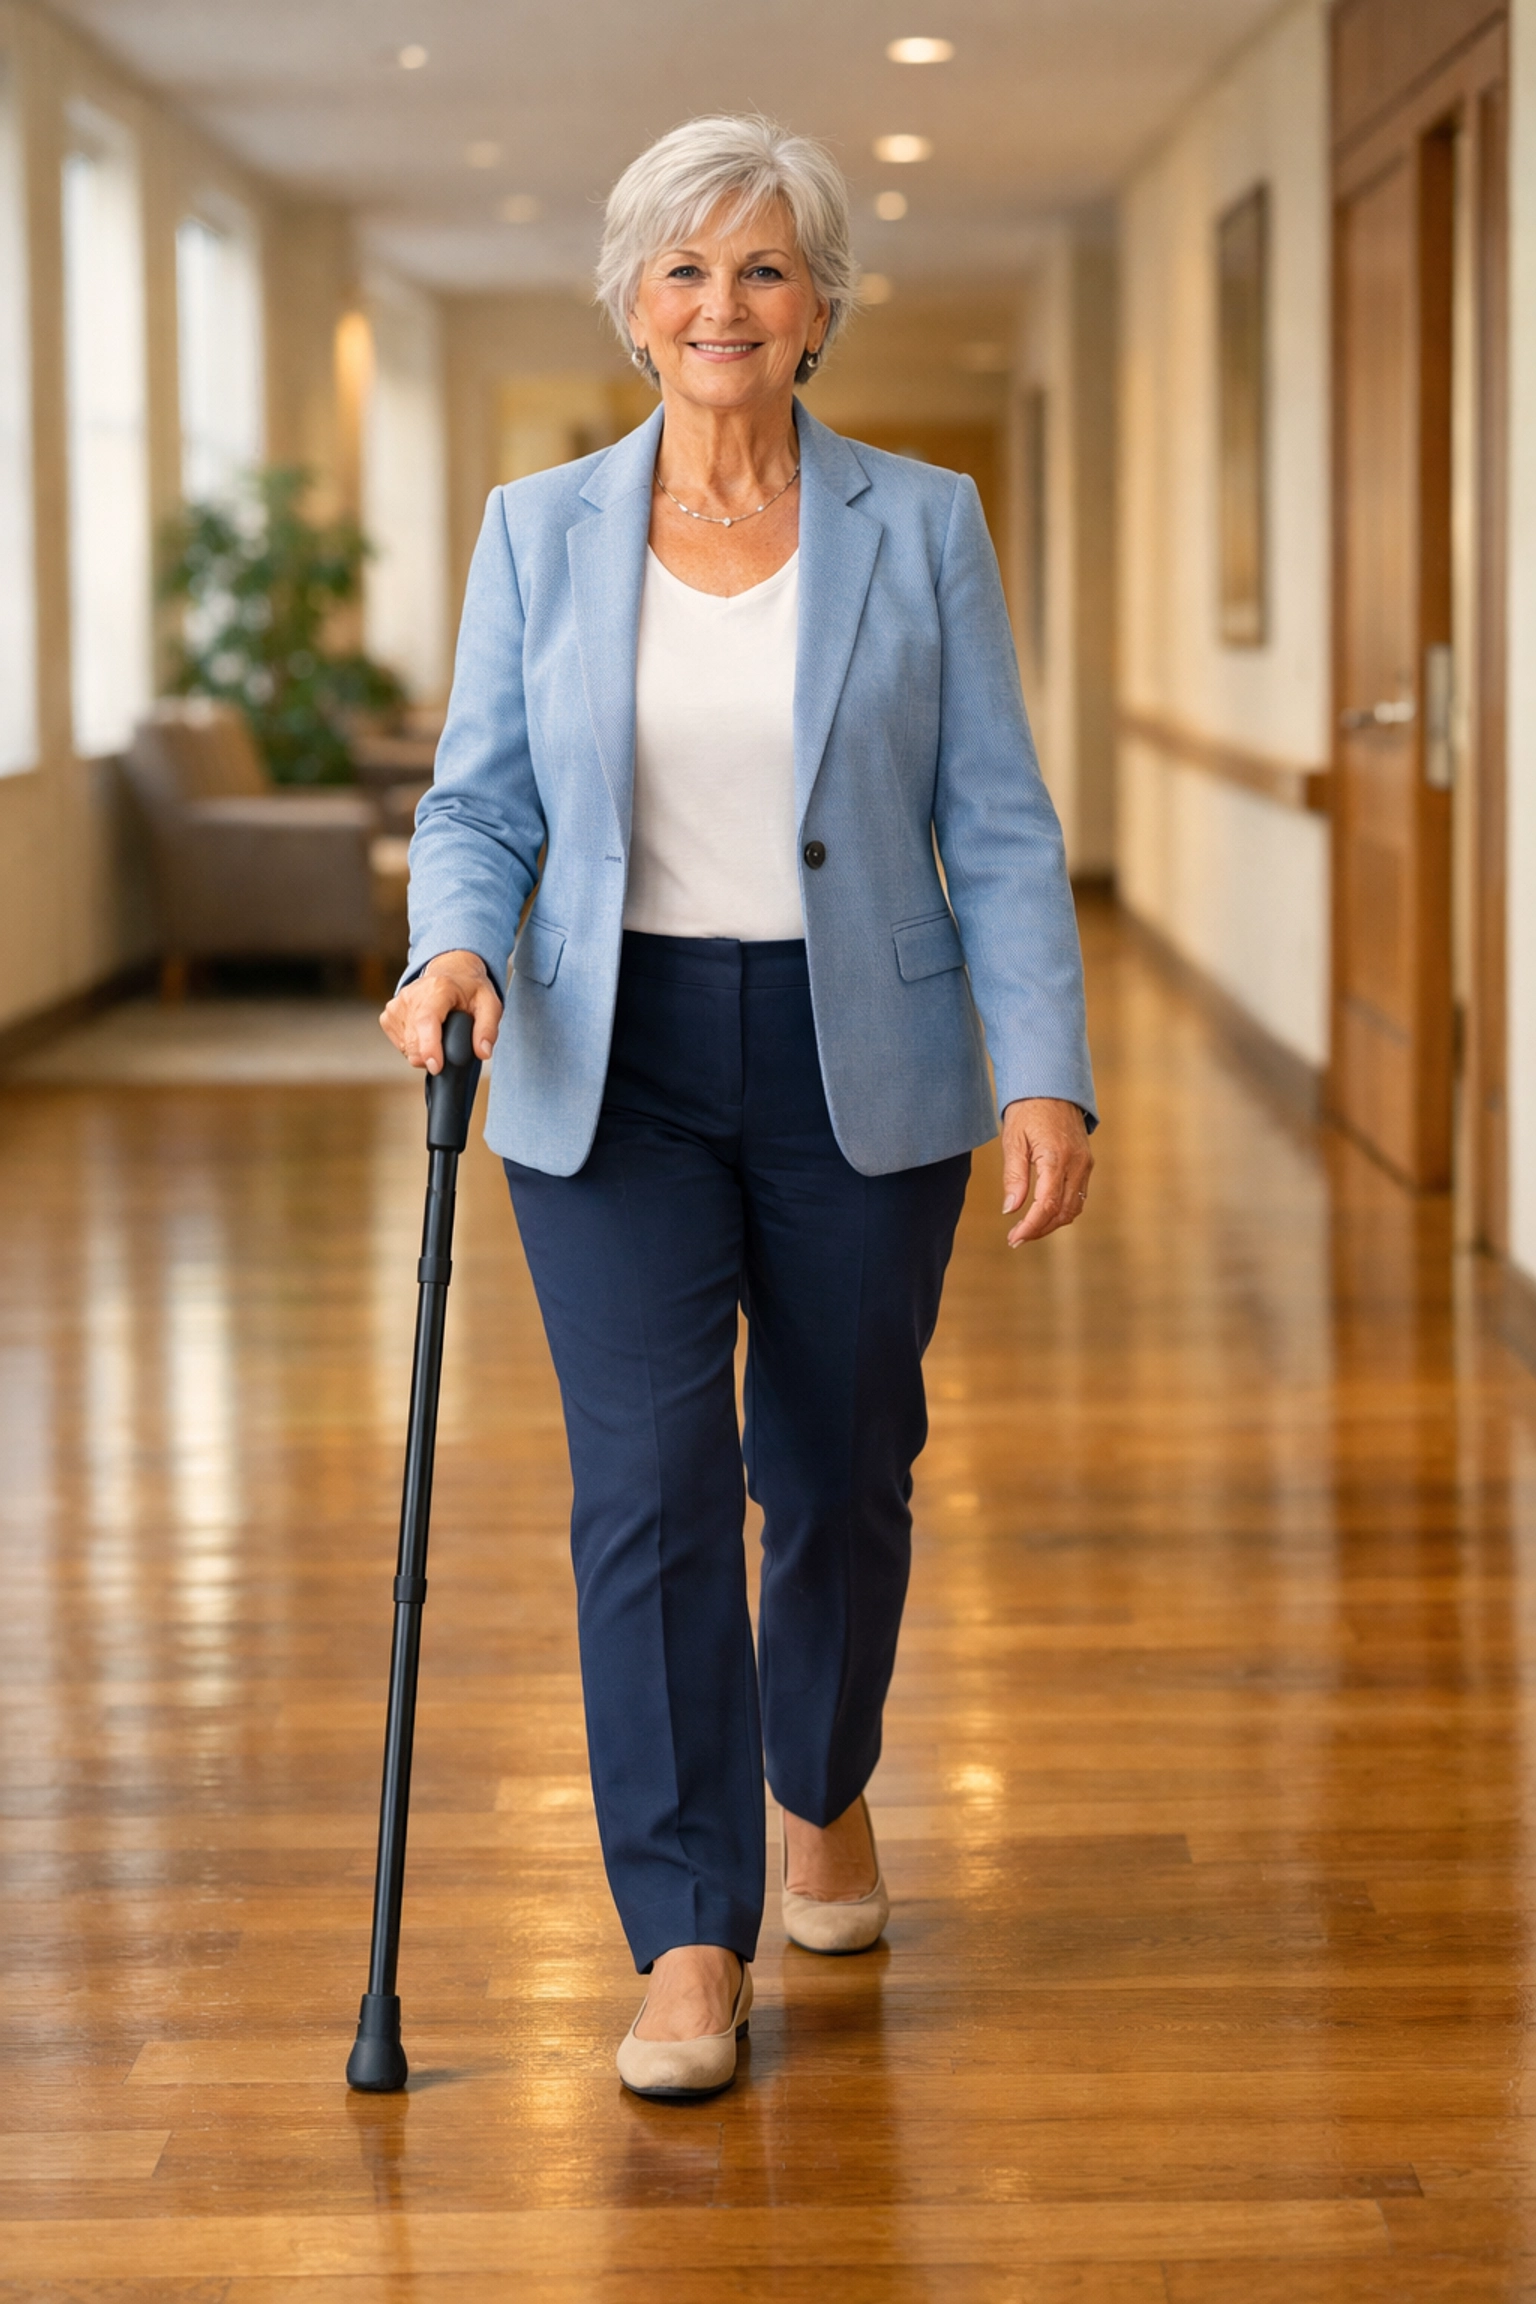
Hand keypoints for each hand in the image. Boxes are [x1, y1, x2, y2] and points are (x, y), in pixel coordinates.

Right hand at [379, 950, 500, 1074]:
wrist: (450, 972)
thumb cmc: (469, 989)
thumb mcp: (490, 1004)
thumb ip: (488, 1029)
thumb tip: (483, 1052)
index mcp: (438, 988)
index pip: (427, 1021)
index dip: (429, 1047)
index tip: (436, 1067)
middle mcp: (411, 995)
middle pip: (414, 1041)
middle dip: (433, 1056)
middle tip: (451, 1044)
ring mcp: (396, 1005)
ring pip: (407, 1048)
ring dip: (424, 1051)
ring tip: (439, 1034)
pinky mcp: (387, 1016)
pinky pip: (400, 1045)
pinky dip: (414, 1047)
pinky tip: (426, 1033)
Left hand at [1000, 1097, 1092, 1246]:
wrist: (1053, 1085)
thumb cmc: (1028, 1110)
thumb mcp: (1013, 1140)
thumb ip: (1014, 1176)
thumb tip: (1011, 1209)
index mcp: (1056, 1157)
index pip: (1048, 1204)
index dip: (1031, 1226)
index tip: (1014, 1238)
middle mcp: (1077, 1163)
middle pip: (1064, 1211)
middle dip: (1040, 1229)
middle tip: (1016, 1238)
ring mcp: (1085, 1164)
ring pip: (1074, 1207)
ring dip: (1052, 1223)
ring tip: (1027, 1229)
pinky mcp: (1086, 1163)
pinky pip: (1078, 1196)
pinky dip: (1062, 1210)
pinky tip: (1043, 1213)